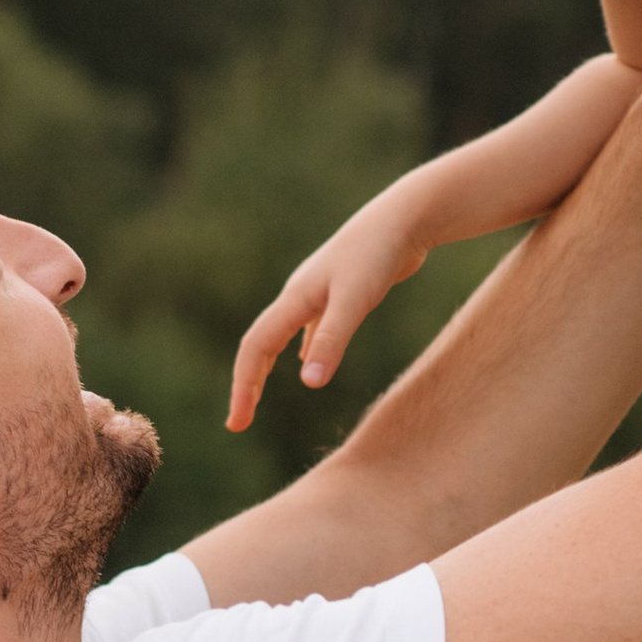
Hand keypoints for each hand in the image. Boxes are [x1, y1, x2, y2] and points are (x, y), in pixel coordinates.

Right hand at [228, 191, 431, 429]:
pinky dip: (302, 351)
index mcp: (294, 299)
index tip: (237, 424)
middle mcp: (299, 296)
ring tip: (257, 394)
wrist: (404, 217)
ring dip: (265, 367)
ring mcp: (319, 293)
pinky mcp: (341, 292)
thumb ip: (332, 341)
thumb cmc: (378, 254)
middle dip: (247, 384)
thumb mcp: (355, 301)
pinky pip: (309, 329)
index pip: (255, 348)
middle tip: (239, 421)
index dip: (243, 387)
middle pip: (260, 343)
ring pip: (280, 336)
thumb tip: (306, 384)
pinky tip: (308, 364)